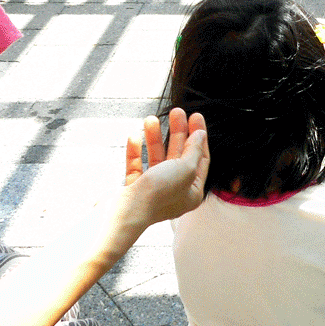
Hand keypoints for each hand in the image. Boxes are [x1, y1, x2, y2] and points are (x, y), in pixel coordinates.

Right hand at [123, 108, 208, 224]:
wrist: (124, 213)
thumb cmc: (158, 193)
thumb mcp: (185, 168)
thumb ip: (194, 150)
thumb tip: (200, 135)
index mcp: (192, 192)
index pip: (200, 159)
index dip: (199, 137)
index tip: (195, 116)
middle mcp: (174, 192)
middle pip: (179, 156)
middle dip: (178, 132)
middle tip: (176, 112)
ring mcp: (153, 191)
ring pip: (157, 158)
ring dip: (154, 138)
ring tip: (150, 119)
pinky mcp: (134, 189)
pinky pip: (137, 166)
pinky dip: (136, 151)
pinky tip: (135, 136)